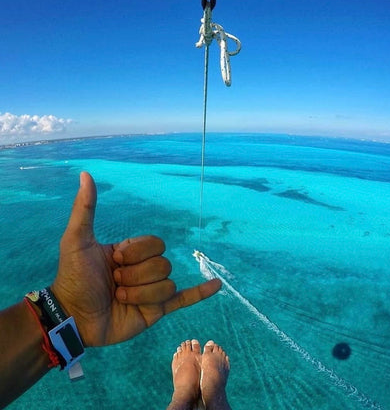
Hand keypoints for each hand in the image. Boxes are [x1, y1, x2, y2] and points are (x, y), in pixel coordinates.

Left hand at [51, 172, 220, 346]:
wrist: (72, 316)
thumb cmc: (73, 277)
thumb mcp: (77, 239)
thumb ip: (85, 208)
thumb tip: (86, 174)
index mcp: (132, 252)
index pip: (156, 243)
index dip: (137, 252)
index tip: (114, 259)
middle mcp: (144, 269)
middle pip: (163, 264)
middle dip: (137, 275)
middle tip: (115, 282)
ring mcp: (151, 290)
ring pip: (167, 284)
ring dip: (141, 292)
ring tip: (120, 297)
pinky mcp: (156, 311)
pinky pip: (183, 299)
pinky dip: (200, 292)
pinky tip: (216, 285)